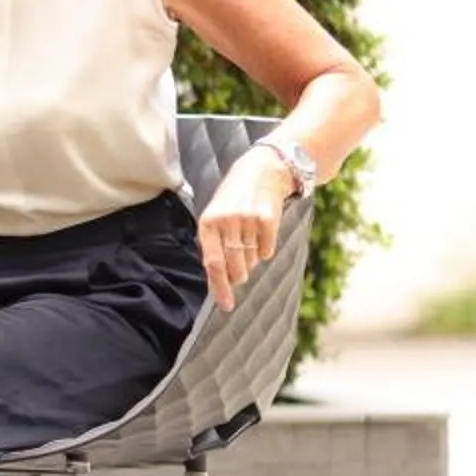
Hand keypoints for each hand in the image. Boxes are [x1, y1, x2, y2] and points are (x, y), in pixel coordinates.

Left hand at [193, 149, 294, 313]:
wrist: (262, 170)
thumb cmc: (234, 200)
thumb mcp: (216, 216)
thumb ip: (215, 245)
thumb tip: (220, 281)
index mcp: (208, 223)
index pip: (213, 263)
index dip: (220, 287)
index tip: (226, 305)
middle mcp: (226, 222)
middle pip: (234, 266)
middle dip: (238, 275)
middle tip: (240, 272)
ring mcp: (247, 220)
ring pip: (251, 260)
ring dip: (251, 260)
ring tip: (249, 241)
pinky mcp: (268, 220)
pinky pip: (267, 250)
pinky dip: (265, 250)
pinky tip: (262, 235)